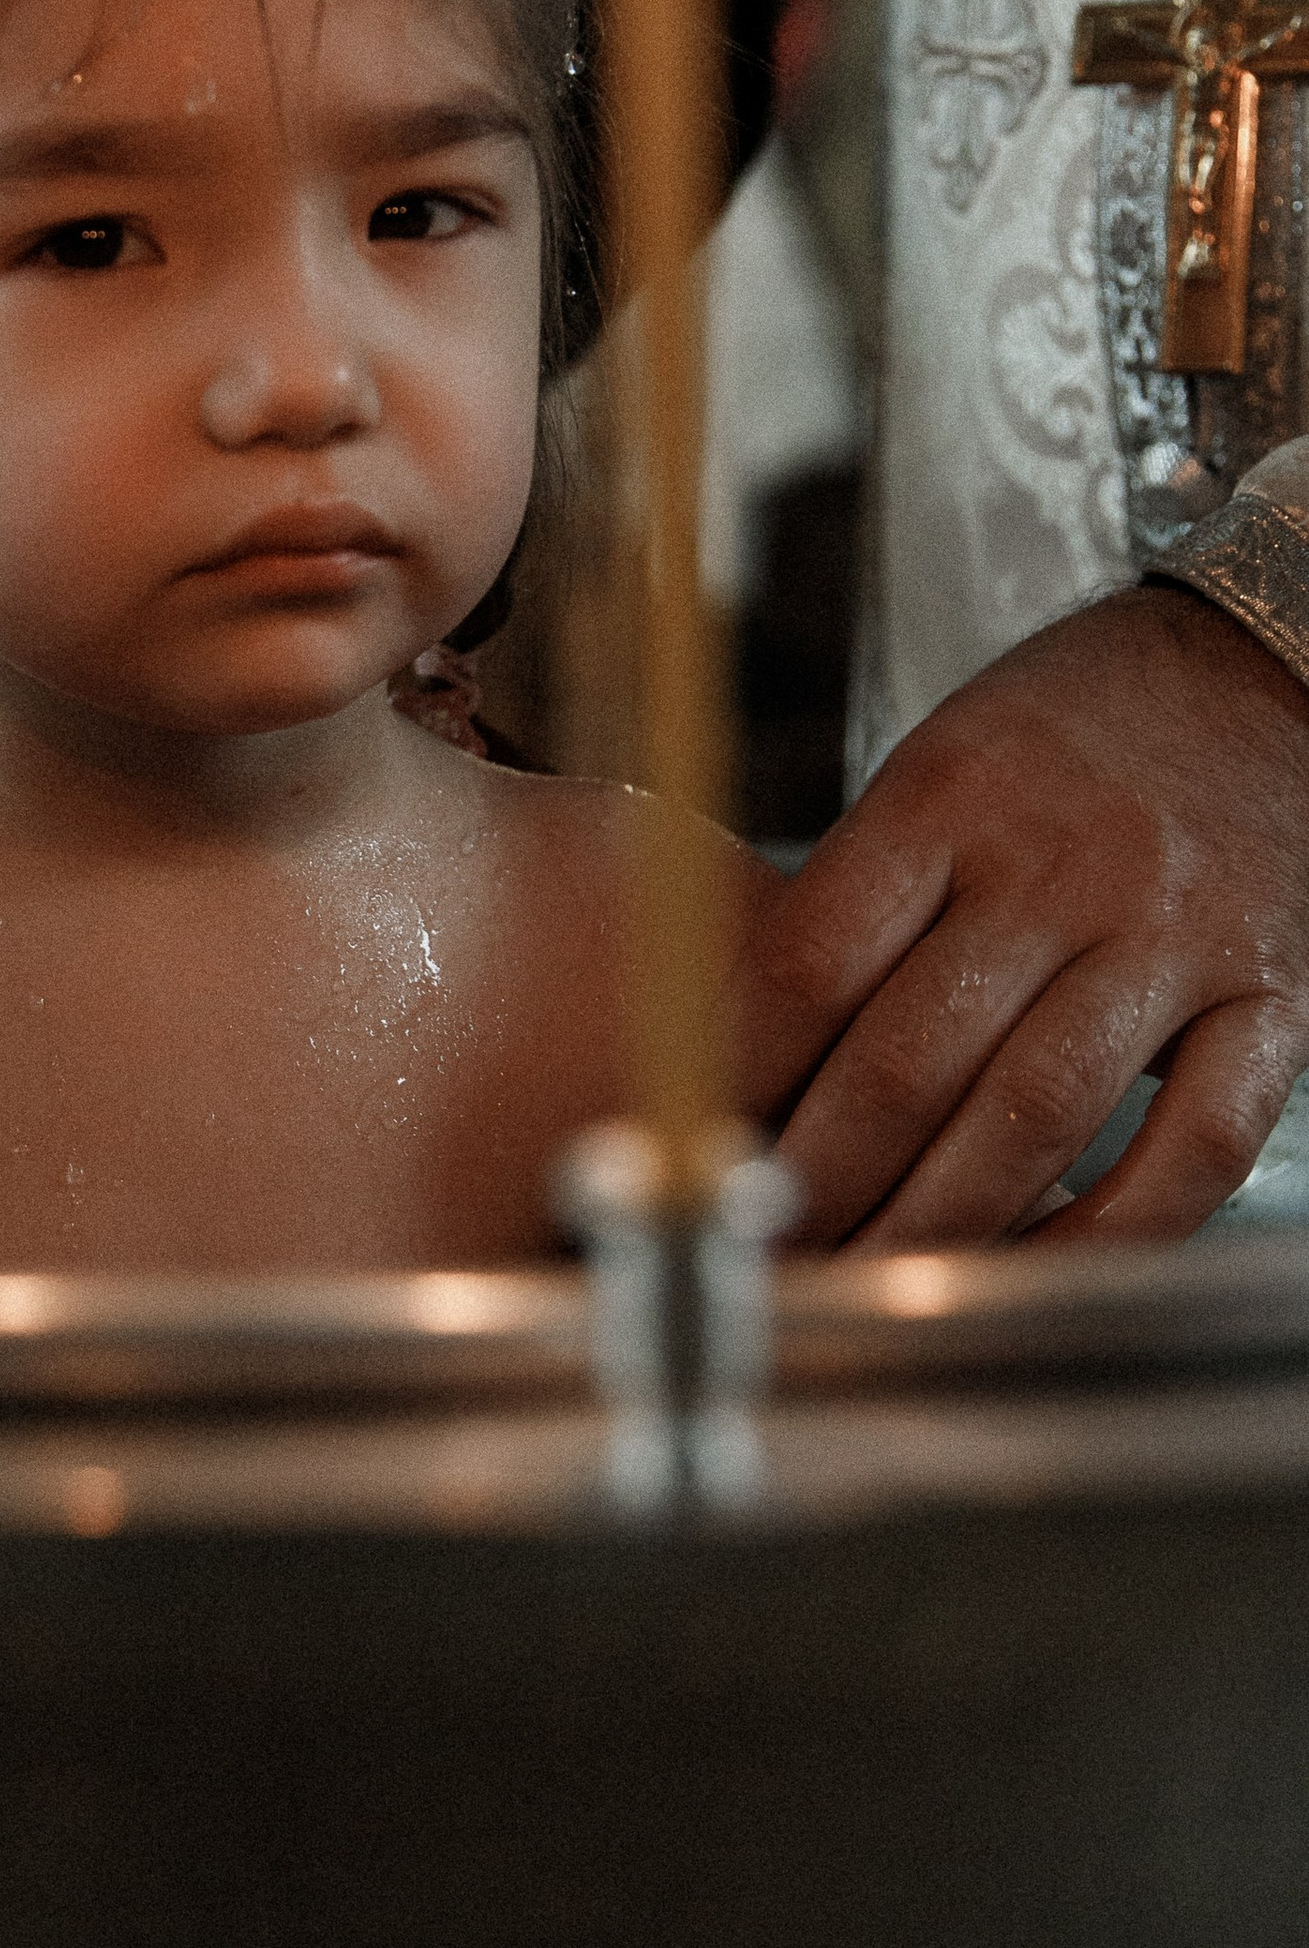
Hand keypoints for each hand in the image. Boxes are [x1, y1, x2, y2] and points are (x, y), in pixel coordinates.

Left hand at [736, 587, 1308, 1246]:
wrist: (1263, 668)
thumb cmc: (1070, 734)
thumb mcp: (938, 765)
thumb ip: (857, 899)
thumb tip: (738, 1061)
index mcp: (949, 796)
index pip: (808, 963)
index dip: (740, 1081)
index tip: (697, 1154)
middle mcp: (1060, 865)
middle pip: (906, 1061)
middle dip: (817, 1183)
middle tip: (762, 1254)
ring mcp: (1173, 935)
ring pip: (1034, 1116)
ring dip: (937, 1224)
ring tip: (869, 1280)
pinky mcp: (1274, 994)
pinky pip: (1198, 1140)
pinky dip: (1119, 1225)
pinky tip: (1045, 1265)